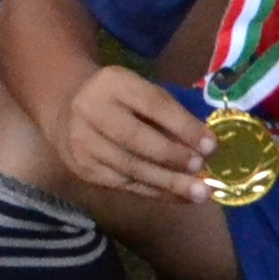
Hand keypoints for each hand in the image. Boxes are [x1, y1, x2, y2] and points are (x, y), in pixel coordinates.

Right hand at [54, 63, 222, 203]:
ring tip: (199, 193)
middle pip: (135, 138)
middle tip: (202, 170)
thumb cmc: (119, 101)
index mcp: (112, 82)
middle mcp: (91, 110)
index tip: (211, 145)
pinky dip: (156, 192)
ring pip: (130, 167)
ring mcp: (83, 142)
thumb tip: (206, 145)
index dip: (183, 126)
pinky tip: (178, 197)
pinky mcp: (83, 168)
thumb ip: (168, 113)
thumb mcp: (139, 92)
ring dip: (168, 182)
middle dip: (173, 157)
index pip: (152, 104)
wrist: (67, 111)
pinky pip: (124, 185)